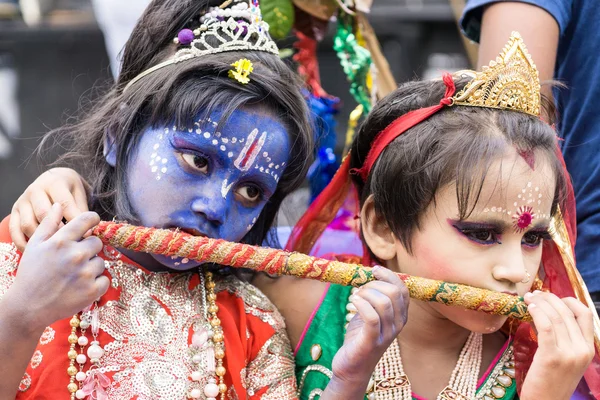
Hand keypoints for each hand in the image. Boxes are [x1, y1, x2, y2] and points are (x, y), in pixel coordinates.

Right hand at [5, 204, 108, 331]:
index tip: (92, 223)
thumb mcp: (35, 246)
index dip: (92, 220)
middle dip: (88, 249)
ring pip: (101, 262)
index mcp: (61, 241)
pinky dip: (96, 283)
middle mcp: (76, 255)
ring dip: (91, 267)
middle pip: (97, 242)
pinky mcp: (93, 290)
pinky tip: (80, 287)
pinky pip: (105, 280)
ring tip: (73, 276)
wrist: (28, 307)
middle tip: (73, 260)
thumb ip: (49, 224)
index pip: (88, 219)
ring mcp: (86, 273)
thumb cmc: (31, 274)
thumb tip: (58, 205)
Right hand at [10, 168, 88, 250]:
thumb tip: (87, 234)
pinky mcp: (14, 212)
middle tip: (70, 245)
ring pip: (28, 224)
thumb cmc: (70, 191)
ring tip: (56, 250)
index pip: (64, 204)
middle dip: (58, 232)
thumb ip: (81, 211)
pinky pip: (14, 230)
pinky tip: (39, 252)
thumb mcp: (79, 195)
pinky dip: (24, 243)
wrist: (52, 180)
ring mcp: (22, 201)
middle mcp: (35, 190)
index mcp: (54, 183)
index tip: (86, 235)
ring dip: (41, 240)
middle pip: (44, 214)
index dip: (75, 221)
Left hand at [330, 266, 408, 387]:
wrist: (352, 367)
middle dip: (374, 284)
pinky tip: (352, 302)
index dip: (389, 276)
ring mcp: (386, 334)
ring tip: (355, 296)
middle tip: (360, 289)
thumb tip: (371, 274)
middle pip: (394, 293)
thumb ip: (374, 298)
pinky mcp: (371, 342)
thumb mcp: (370, 314)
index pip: (403, 289)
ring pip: (383, 303)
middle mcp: (398, 325)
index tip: (373, 270)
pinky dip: (361, 304)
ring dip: (366, 293)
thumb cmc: (360, 338)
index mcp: (400, 316)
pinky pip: (372, 317)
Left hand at [520, 291, 594, 399]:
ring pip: (556, 317)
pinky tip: (529, 308)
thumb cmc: (551, 381)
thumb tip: (548, 314)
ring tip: (529, 298)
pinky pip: (546, 327)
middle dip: (550, 299)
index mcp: (588, 349)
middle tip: (535, 294)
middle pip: (568, 312)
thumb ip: (564, 339)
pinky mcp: (552, 357)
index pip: (586, 315)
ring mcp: (569, 354)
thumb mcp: (566, 359)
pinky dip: (537, 313)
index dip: (569, 301)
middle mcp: (582, 350)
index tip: (553, 298)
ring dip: (541, 303)